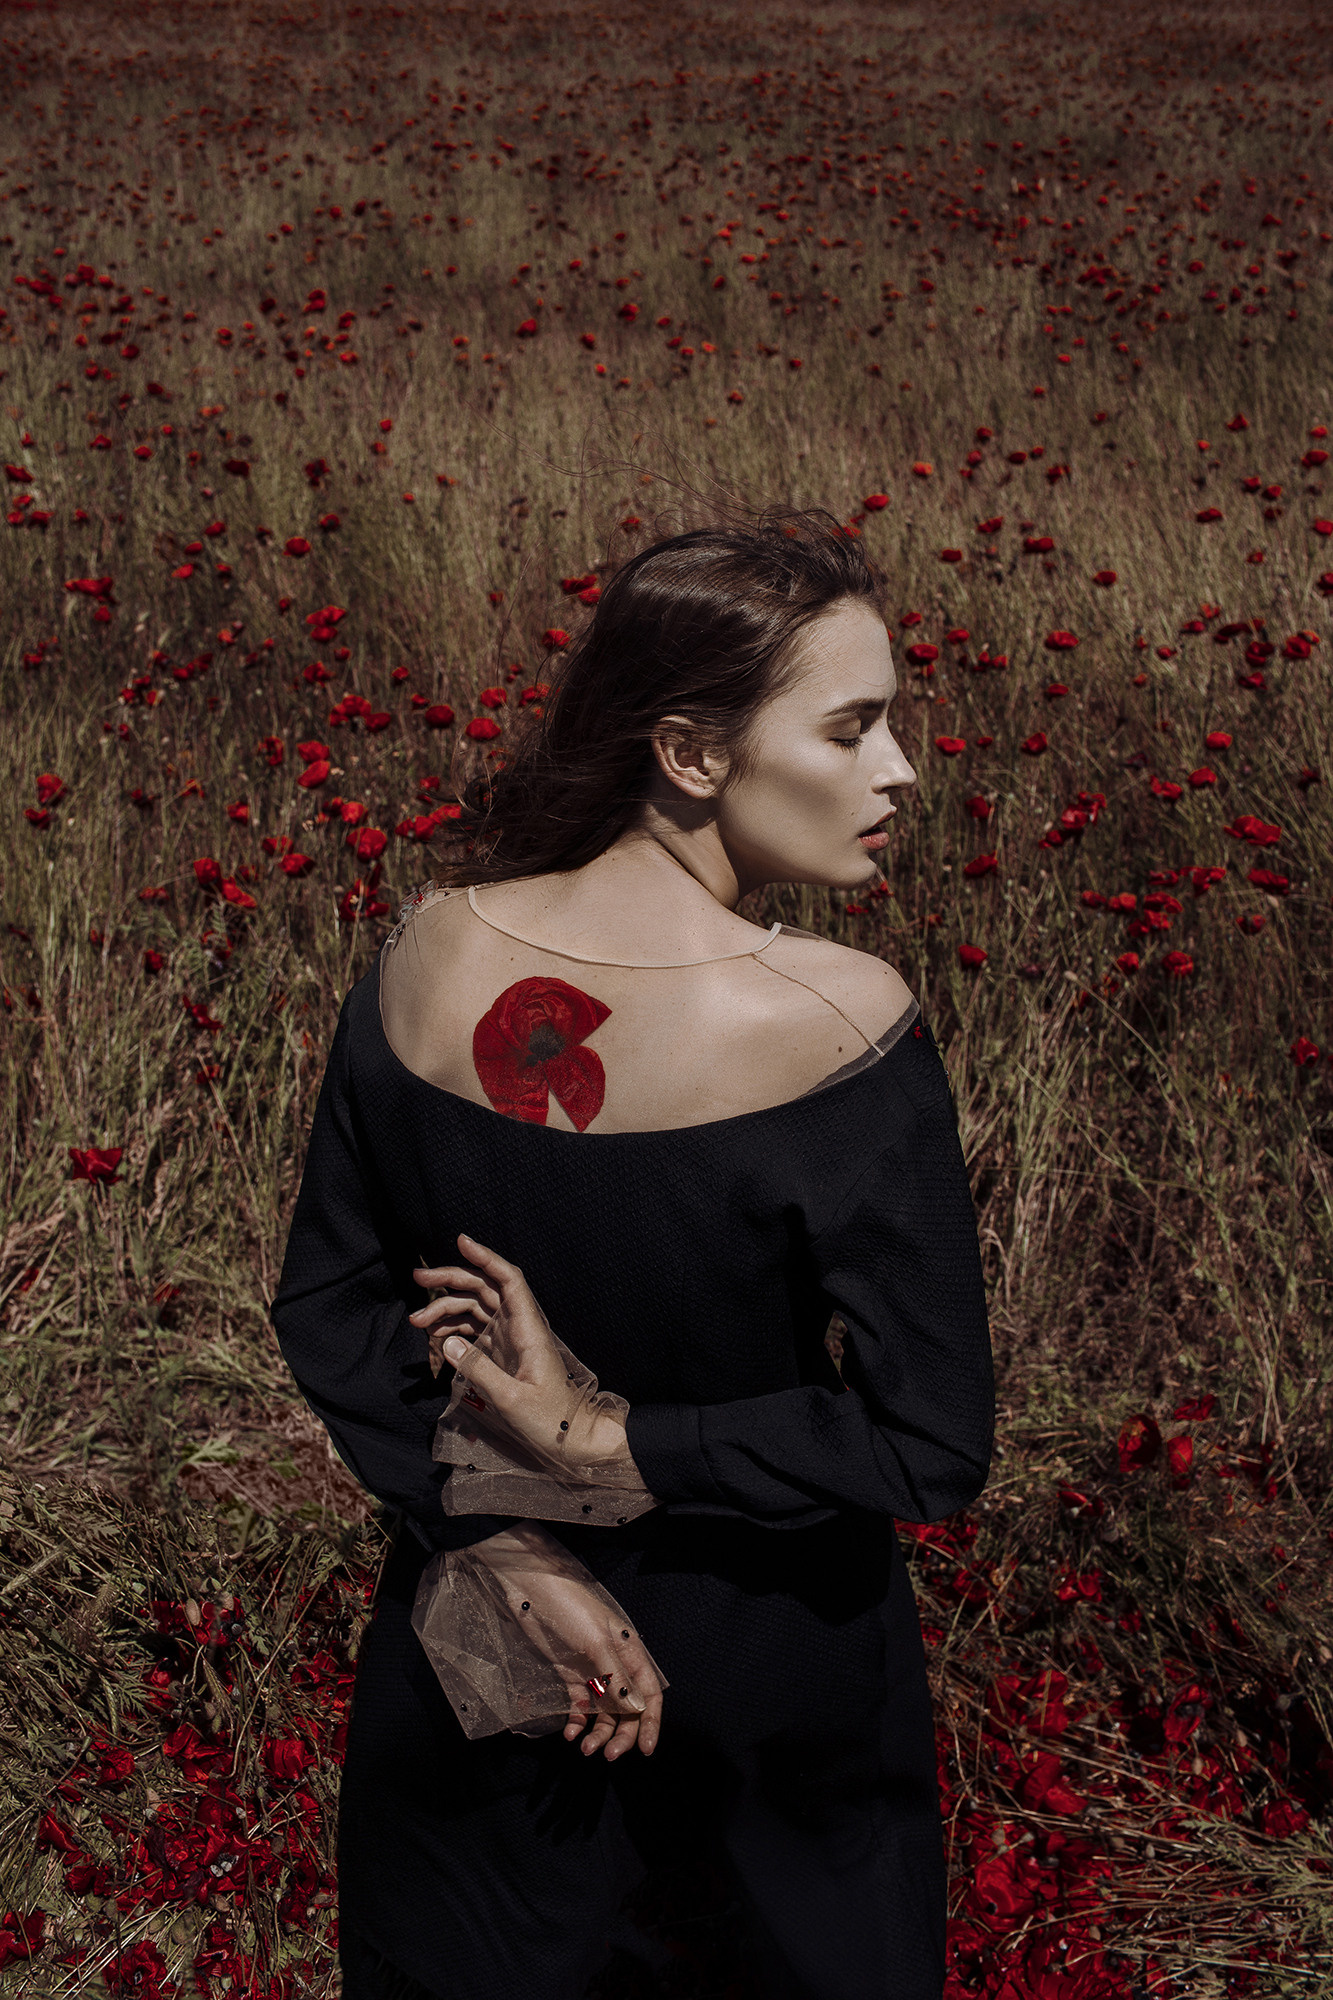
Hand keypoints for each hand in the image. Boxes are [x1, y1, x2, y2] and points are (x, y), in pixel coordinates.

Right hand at [410, 1235, 629, 1472]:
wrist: (573, 1439)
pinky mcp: (503, 1355)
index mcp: (529, 1329)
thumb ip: (479, 1370)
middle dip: (452, 1279)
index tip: (460, 1241)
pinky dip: (454, 1330)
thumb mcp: (513, 1399)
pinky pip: (475, 1332)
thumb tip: (447, 1342)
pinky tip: (435, 1338)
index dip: (486, 1257)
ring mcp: (510, 1340)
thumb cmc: (552, 1419)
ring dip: (446, 1309)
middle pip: (484, 1289)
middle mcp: (519, 1327)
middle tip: (417, 1279)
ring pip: (475, 1309)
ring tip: (417, 1323)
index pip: (508, 1280)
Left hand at [479, 1526, 663, 1759]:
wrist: (531, 1592)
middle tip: (608, 1756)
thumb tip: (638, 1710)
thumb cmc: (569, 1608)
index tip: (647, 1750)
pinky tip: (569, 1733)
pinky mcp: (568, 1677)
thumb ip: (617, 1677)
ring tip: (584, 1748)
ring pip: (603, 1713)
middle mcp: (614, 1666)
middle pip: (628, 1709)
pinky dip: (576, 1723)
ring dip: (598, 1734)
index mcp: (630, 1652)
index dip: (651, 1722)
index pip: (649, 1693)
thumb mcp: (596, 1642)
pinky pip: (579, 1707)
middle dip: (622, 1735)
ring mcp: (591, 1672)